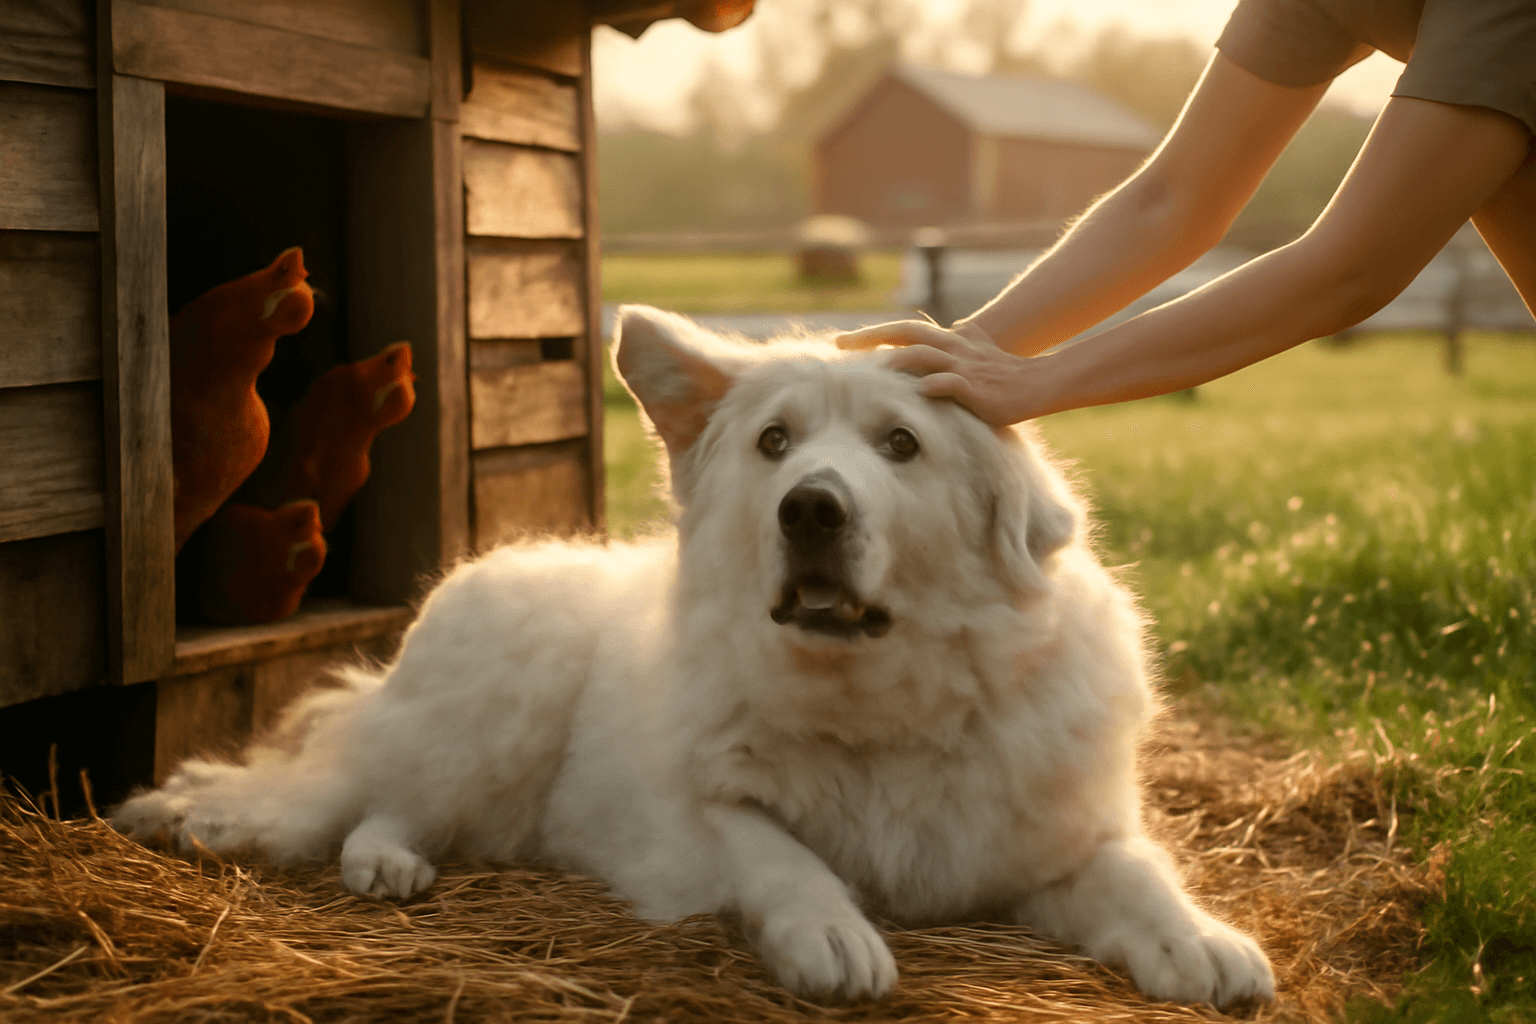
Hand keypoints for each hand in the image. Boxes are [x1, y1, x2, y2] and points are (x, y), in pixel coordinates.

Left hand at [835, 319, 1047, 425]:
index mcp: (949, 339)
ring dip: (894, 361)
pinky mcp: (974, 387)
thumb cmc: (1004, 374)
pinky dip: (928, 386)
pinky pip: (947, 383)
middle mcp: (952, 346)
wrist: (1038, 383)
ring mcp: (962, 365)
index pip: (905, 329)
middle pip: (906, 332)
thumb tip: (944, 334)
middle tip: (840, 345)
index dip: (874, 332)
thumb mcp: (975, 353)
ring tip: (871, 371)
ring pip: (922, 355)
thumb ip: (953, 346)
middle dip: (871, 337)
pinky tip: (913, 394)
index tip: (843, 341)